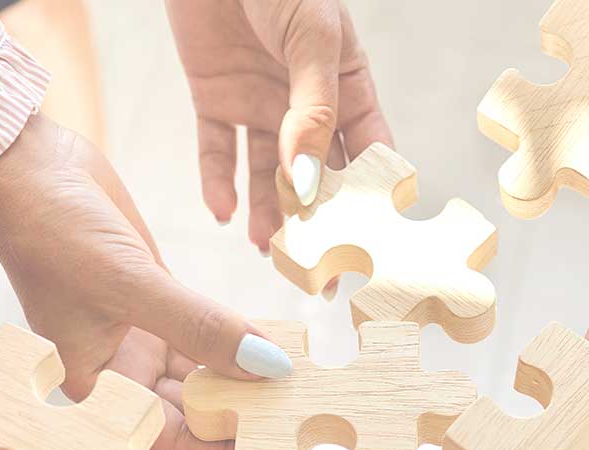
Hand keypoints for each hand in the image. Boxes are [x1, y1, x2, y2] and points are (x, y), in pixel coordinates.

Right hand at [0, 115, 285, 449]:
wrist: (27, 164)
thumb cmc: (51, 230)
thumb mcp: (130, 284)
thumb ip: (199, 328)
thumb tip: (267, 368)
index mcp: (94, 384)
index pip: (161, 436)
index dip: (213, 447)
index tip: (268, 446)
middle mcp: (119, 365)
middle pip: (190, 407)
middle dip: (239, 412)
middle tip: (299, 415)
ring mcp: (141, 330)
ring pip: (204, 368)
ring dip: (246, 374)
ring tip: (300, 383)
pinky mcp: (158, 294)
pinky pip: (209, 328)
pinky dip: (242, 335)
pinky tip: (280, 342)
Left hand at [166, 0, 393, 248]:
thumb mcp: (311, 37)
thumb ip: (312, 110)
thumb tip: (310, 181)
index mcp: (348, 84)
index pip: (369, 153)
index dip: (373, 199)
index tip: (374, 246)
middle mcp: (306, 103)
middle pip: (318, 175)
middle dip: (319, 223)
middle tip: (321, 273)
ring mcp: (260, 102)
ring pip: (267, 172)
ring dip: (267, 212)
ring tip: (266, 252)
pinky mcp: (214, 97)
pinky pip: (217, 149)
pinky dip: (217, 181)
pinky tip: (220, 212)